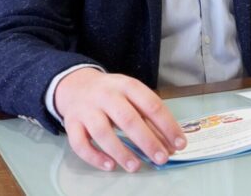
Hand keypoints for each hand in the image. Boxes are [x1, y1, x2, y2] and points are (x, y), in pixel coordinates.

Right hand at [54, 68, 185, 172]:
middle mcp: (106, 95)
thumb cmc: (112, 94)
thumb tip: (169, 145)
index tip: (179, 143)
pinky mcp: (71, 123)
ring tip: (136, 167)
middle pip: (128, 119)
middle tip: (161, 158)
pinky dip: (94, 157)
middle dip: (147, 141)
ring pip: (102, 132)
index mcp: (126, 85)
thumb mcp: (132, 97)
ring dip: (121, 152)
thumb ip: (149, 119)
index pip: (151, 104)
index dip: (167, 125)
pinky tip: (110, 166)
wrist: (76, 84)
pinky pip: (80, 143)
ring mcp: (86, 109)